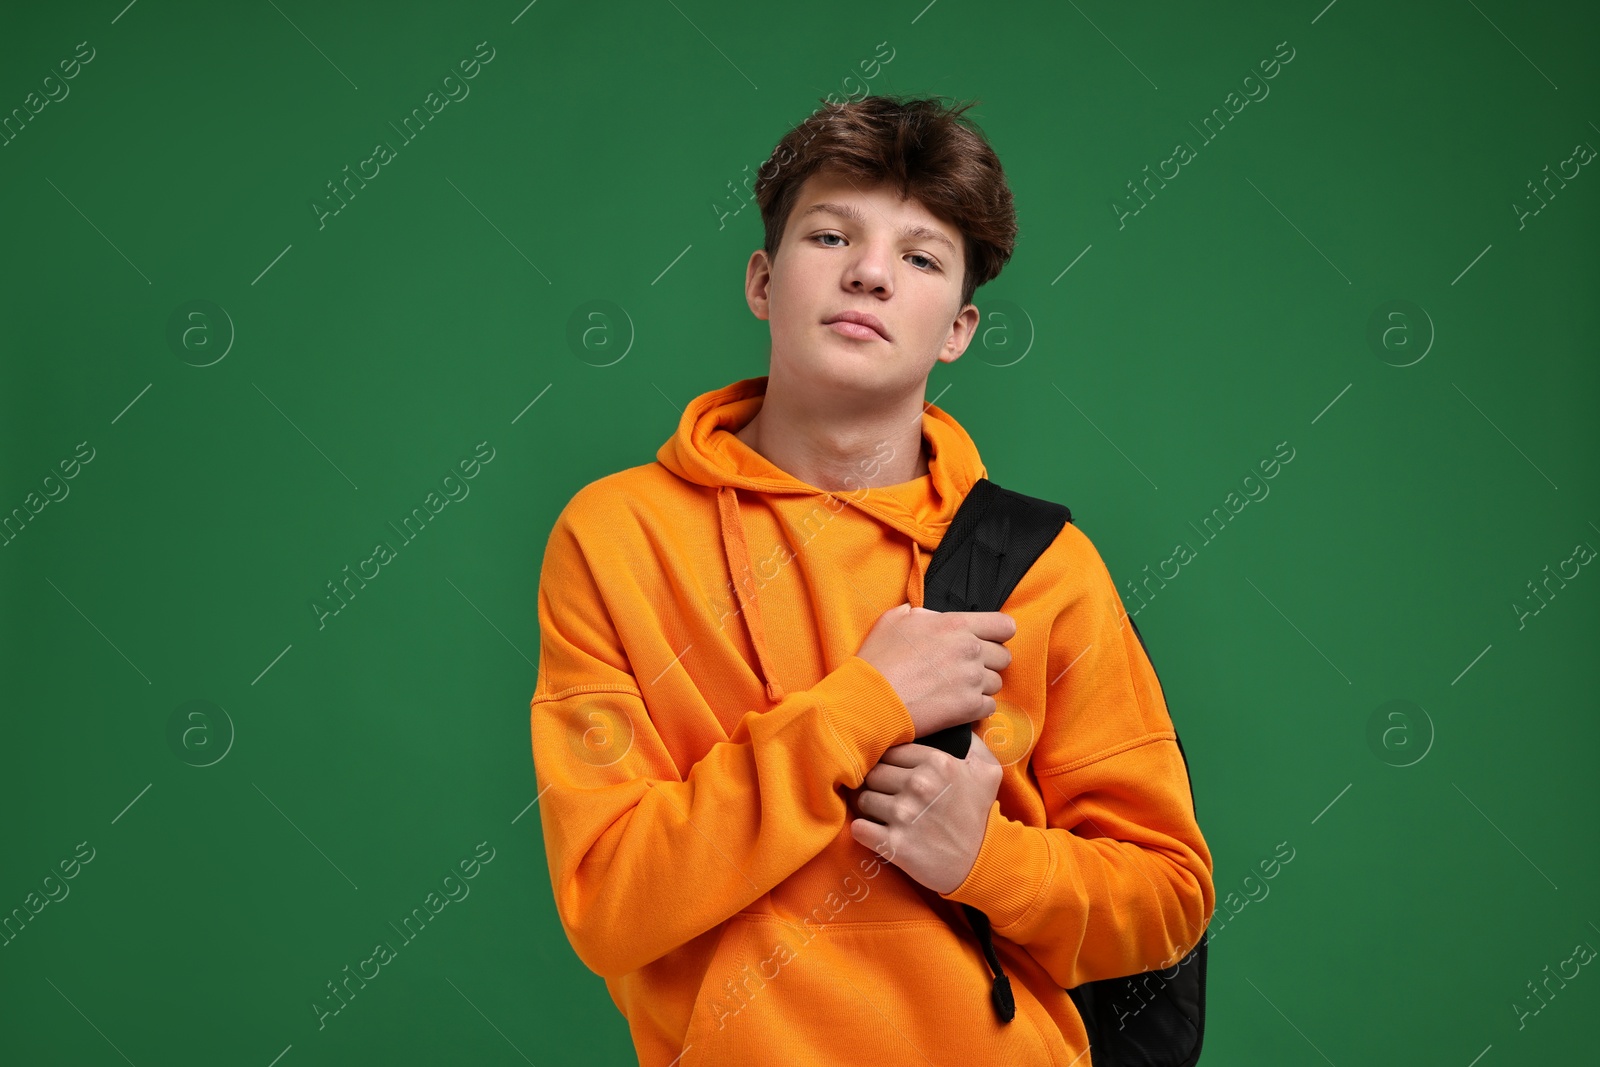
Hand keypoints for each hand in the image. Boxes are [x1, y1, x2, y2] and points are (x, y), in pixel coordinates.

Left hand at [848, 732, 1003, 894]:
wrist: (982, 863)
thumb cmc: (980, 816)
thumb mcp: (987, 771)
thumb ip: (971, 742)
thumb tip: (956, 726)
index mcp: (936, 762)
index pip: (891, 750)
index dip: (891, 763)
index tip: (895, 775)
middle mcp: (918, 785)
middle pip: (873, 772)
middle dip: (879, 784)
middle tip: (888, 795)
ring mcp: (904, 815)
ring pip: (863, 798)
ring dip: (871, 807)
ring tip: (885, 815)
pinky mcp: (894, 844)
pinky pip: (859, 828)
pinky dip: (863, 831)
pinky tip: (875, 832)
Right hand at [856, 603, 1014, 736]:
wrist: (871, 699)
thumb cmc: (878, 659)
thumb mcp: (894, 620)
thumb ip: (920, 614)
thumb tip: (928, 617)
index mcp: (955, 625)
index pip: (1004, 625)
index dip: (998, 634)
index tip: (987, 642)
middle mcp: (970, 650)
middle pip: (1003, 657)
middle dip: (988, 663)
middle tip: (964, 670)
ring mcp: (972, 680)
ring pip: (996, 683)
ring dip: (980, 687)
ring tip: (954, 690)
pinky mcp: (969, 707)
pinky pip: (989, 707)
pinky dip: (976, 709)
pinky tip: (955, 706)